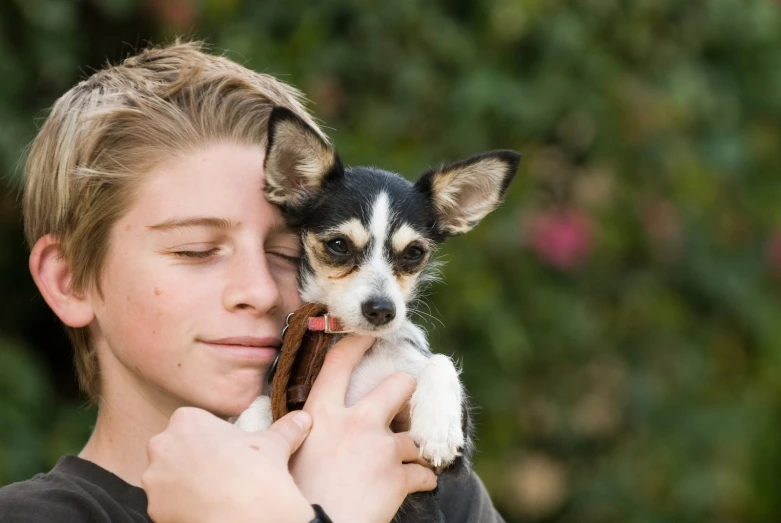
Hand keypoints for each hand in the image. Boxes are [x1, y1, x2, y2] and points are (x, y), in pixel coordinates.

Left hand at [142, 407, 314, 522]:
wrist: (247, 520)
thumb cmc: (257, 474)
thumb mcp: (274, 445)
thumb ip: (285, 428)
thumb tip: (303, 418)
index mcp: (187, 421)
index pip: (194, 422)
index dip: (211, 436)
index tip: (226, 450)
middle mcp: (163, 446)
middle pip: (175, 449)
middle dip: (193, 459)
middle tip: (221, 472)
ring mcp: (154, 481)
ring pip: (168, 478)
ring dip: (185, 484)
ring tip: (215, 495)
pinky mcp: (153, 511)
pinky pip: (166, 505)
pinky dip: (182, 508)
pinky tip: (206, 511)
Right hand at [291, 335, 437, 522]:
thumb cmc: (294, 493)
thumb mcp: (289, 450)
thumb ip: (305, 428)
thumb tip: (307, 420)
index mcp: (322, 413)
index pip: (340, 362)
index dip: (357, 342)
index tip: (368, 335)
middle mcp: (357, 422)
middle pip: (399, 385)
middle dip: (406, 392)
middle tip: (402, 404)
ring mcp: (382, 448)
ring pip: (416, 437)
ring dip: (412, 451)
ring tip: (402, 463)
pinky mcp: (399, 477)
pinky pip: (424, 474)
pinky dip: (422, 481)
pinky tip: (411, 486)